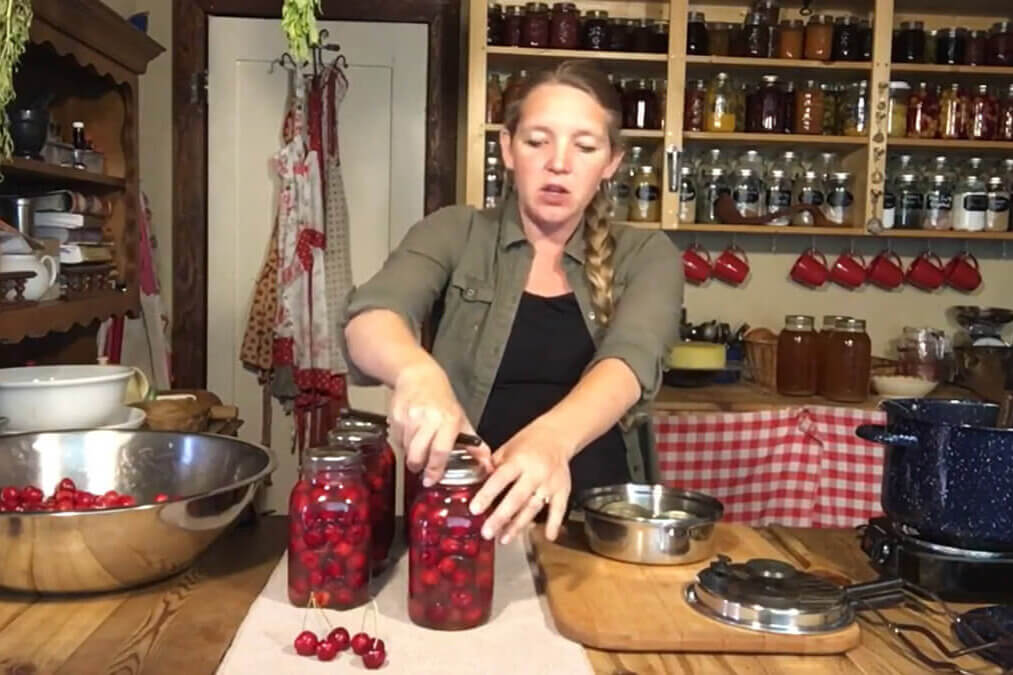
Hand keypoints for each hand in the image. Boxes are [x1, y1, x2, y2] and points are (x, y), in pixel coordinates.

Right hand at [390, 362, 491, 485]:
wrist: (419, 377)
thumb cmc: (442, 400)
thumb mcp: (461, 419)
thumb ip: (473, 443)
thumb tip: (486, 463)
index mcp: (448, 421)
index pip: (440, 451)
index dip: (435, 469)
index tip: (431, 480)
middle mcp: (429, 419)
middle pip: (418, 454)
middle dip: (418, 466)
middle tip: (421, 469)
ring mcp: (411, 417)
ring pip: (406, 449)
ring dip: (411, 454)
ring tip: (418, 448)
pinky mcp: (396, 416)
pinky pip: (397, 439)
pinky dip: (402, 443)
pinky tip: (409, 435)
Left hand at [468, 418, 574, 543]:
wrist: (557, 435)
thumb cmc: (529, 442)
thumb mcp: (507, 448)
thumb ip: (493, 466)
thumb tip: (476, 483)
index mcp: (519, 460)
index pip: (501, 479)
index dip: (487, 495)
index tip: (475, 509)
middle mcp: (535, 472)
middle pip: (517, 498)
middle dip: (501, 517)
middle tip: (487, 532)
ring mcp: (550, 483)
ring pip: (533, 507)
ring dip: (519, 525)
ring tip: (504, 538)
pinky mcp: (563, 490)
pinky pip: (559, 509)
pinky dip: (554, 524)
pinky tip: (548, 536)